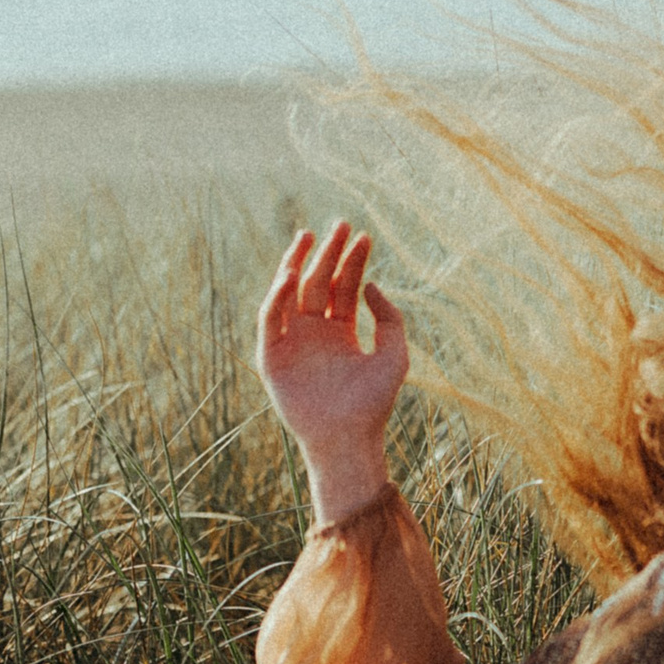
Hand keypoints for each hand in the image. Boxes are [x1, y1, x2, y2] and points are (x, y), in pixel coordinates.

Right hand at [257, 222, 408, 522]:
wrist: (348, 439)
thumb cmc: (374, 404)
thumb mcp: (394, 356)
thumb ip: (389, 319)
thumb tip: (371, 285)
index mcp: (340, 333)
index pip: (344, 287)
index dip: (352, 262)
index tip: (363, 236)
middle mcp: (314, 334)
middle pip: (318, 283)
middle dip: (327, 253)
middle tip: (339, 224)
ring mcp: (291, 343)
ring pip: (290, 294)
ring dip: (296, 264)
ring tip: (308, 236)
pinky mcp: (271, 357)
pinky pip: (270, 320)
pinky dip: (276, 298)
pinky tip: (290, 276)